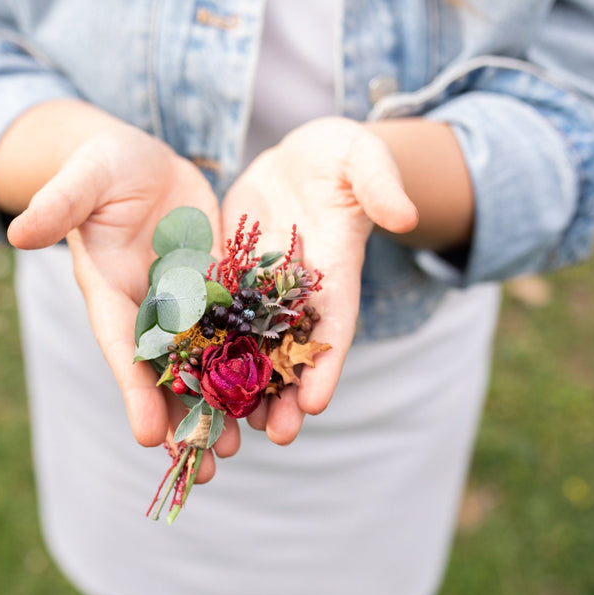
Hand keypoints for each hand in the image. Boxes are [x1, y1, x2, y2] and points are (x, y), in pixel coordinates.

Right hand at [7, 124, 236, 480]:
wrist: (141, 162)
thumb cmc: (103, 165)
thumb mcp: (84, 178)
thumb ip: (59, 204)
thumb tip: (16, 232)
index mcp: (110, 292)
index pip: (122, 349)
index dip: (134, 392)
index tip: (146, 437)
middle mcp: (147, 309)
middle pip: (164, 375)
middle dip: (184, 420)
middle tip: (208, 466)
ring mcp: (184, 304)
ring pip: (202, 365)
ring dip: (219, 405)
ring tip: (238, 446)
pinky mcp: (217, 290)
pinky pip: (236, 332)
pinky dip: (249, 364)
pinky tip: (271, 395)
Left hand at [221, 117, 417, 443]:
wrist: (301, 159)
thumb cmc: (342, 157)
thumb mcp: (364, 159)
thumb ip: (381, 185)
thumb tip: (404, 216)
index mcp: (336, 273)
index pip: (336, 326)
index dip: (328, 364)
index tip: (318, 402)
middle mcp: (300, 294)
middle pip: (294, 353)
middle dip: (287, 396)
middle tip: (277, 437)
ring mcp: (262, 292)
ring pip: (253, 348)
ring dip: (245, 389)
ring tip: (233, 429)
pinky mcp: (229, 280)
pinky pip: (216, 321)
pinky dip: (207, 352)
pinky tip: (189, 385)